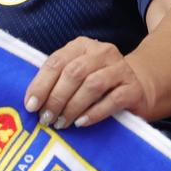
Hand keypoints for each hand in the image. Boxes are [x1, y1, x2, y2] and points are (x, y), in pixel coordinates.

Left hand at [25, 37, 154, 129]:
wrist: (139, 87)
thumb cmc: (99, 83)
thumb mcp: (78, 75)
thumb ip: (58, 81)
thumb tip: (32, 102)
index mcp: (82, 46)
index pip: (57, 61)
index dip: (41, 84)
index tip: (30, 105)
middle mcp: (102, 52)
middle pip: (73, 73)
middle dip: (56, 98)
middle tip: (46, 119)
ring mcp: (120, 69)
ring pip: (92, 85)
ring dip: (72, 107)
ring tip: (61, 123)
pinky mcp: (133, 88)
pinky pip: (112, 100)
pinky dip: (93, 113)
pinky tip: (81, 123)